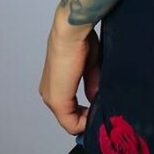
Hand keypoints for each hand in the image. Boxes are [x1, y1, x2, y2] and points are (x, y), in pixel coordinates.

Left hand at [38, 21, 101, 135]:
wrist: (72, 31)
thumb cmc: (80, 40)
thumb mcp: (90, 66)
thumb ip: (92, 84)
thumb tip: (96, 98)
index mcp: (56, 84)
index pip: (69, 109)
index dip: (86, 113)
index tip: (101, 110)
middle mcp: (49, 93)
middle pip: (70, 117)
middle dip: (87, 117)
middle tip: (104, 114)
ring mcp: (51, 98)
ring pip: (70, 121)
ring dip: (86, 119)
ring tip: (102, 112)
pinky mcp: (57, 100)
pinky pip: (71, 123)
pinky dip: (85, 122)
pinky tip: (96, 114)